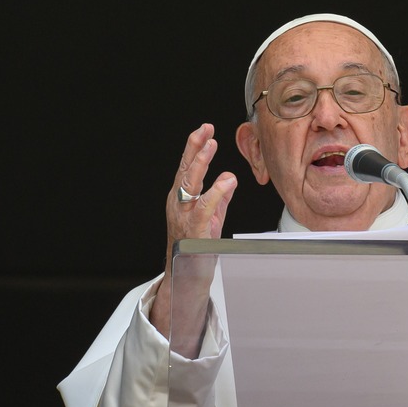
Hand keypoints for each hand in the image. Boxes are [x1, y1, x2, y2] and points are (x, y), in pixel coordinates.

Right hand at [150, 124, 237, 352]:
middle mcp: (178, 204)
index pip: (186, 168)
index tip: (205, 129)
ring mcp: (184, 217)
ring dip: (200, 162)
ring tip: (211, 145)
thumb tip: (229, 178)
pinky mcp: (194, 230)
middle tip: (206, 129)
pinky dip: (215, 192)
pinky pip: (204, 207)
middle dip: (194, 147)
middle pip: (184, 170)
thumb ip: (219, 197)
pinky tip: (227, 180)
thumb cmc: (198, 247)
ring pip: (189, 184)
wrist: (187, 276)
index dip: (194, 147)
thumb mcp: (211, 217)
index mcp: (180, 199)